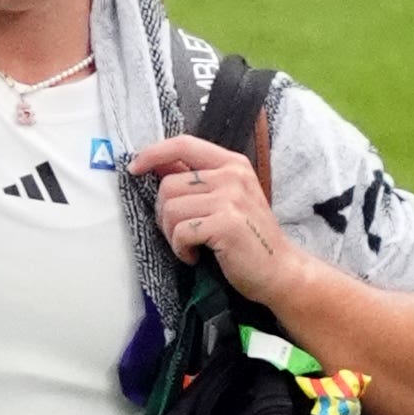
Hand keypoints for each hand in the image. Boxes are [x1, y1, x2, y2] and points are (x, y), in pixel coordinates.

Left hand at [129, 135, 312, 308]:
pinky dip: (181, 250)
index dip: (153, 153)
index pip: (183, 144)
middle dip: (164, 214)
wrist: (279, 271)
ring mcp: (231, 198)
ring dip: (172, 235)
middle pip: (168, 184)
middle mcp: (233, 176)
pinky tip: (196, 256)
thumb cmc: (247, 238)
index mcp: (232, 164)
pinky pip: (181, 232)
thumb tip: (156, 164)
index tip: (134, 168)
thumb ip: (195, 179)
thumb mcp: (226, 199)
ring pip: (171, 209)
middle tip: (181, 233)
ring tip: (192, 245)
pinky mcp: (227, 224)